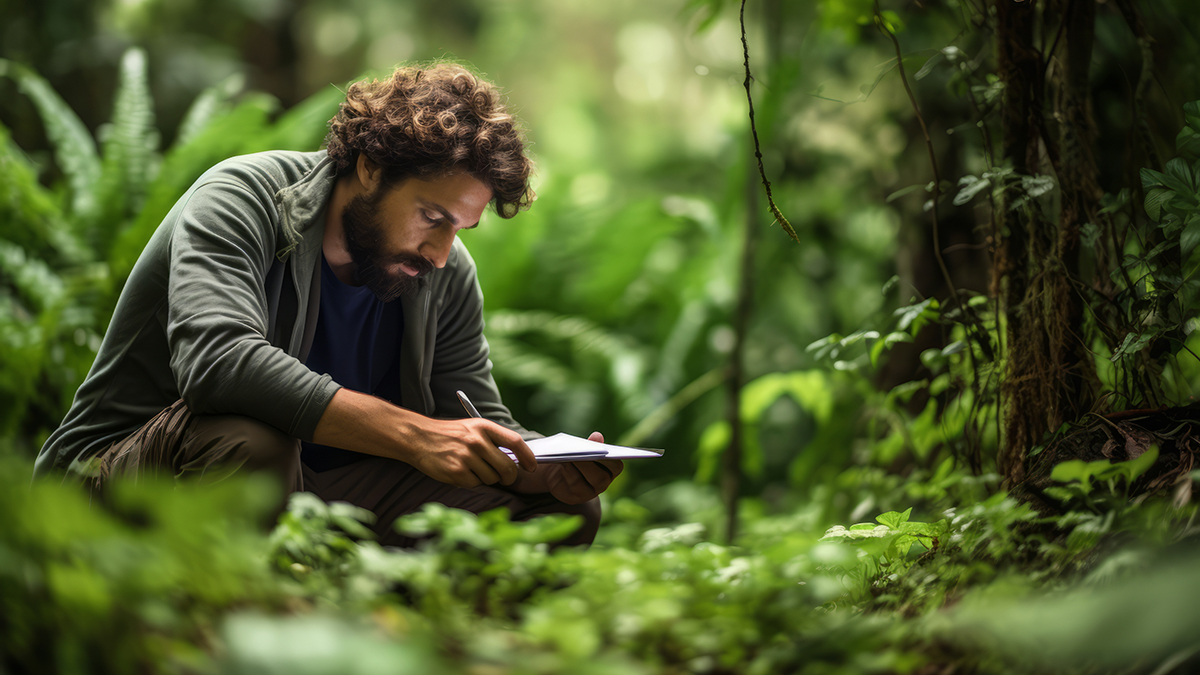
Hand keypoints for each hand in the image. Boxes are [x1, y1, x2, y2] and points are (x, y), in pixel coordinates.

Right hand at [407, 417, 536, 487]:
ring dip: (487, 478)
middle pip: (507, 467)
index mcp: (484, 427)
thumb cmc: (450, 434)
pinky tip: (461, 472)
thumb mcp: (473, 428)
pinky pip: (475, 484)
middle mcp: (477, 441)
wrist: (418, 437)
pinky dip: (471, 482)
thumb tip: (517, 459)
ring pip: (492, 478)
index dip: (527, 457)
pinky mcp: (456, 471)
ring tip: (473, 468)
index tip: (531, 467)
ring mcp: (466, 457)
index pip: (515, 442)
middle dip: (509, 477)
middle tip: (505, 478)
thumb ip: (493, 440)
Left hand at [544, 431, 623, 504]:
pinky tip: (560, 462)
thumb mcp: (584, 448)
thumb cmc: (577, 457)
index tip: (603, 450)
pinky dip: (566, 473)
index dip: (611, 459)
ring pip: (583, 484)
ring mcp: (588, 494)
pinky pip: (570, 488)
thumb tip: (597, 436)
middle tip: (579, 453)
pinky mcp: (573, 498)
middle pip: (600, 478)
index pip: (616, 466)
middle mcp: (602, 484)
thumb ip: (592, 443)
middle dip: (588, 465)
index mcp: (610, 470)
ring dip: (574, 469)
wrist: (560, 472)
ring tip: (566, 456)